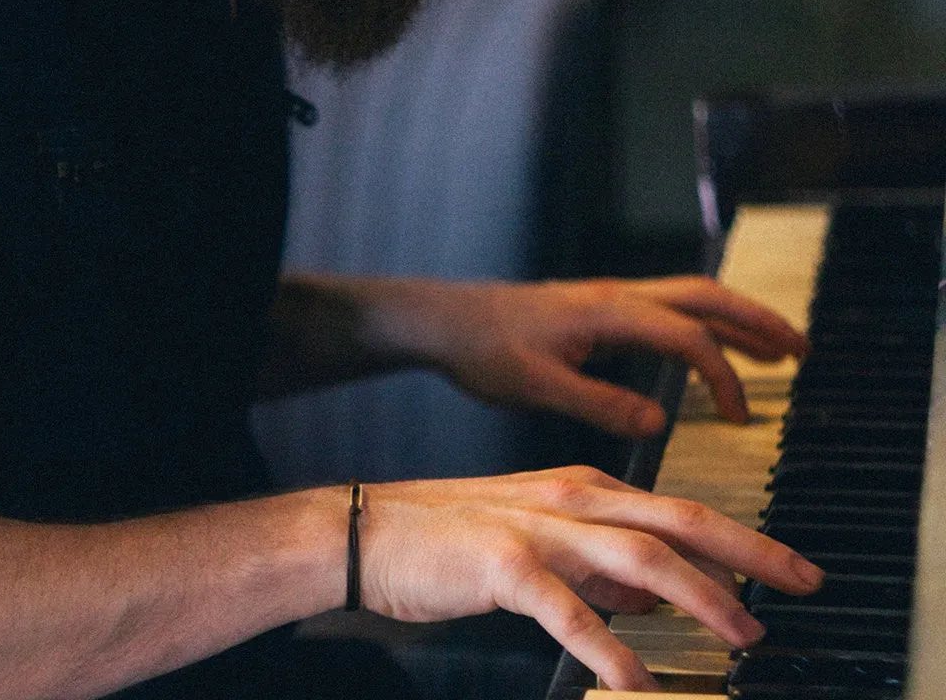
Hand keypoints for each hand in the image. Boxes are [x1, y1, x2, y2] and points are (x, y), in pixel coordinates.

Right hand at [358, 465, 823, 691]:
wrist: (367, 531)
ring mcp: (537, 528)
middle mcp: (569, 499)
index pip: (677, 510)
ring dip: (700, 595)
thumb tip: (656, 594)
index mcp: (581, 490)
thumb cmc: (449, 538)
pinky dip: (610, 646)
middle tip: (802, 582)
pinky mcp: (502, 566)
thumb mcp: (537, 539)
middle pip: (678, 521)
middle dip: (749, 551)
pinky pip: (568, 610)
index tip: (786, 567)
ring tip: (742, 633)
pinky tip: (635, 680)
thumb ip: (598, 565)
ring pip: (639, 557)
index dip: (740, 538)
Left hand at [409, 276, 808, 436]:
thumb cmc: (481, 350)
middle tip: (802, 350)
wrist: (443, 320)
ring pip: (688, 298)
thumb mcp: (536, 386)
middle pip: (706, 297)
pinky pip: (664, 308)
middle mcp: (615, 296)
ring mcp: (607, 298)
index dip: (724, 377)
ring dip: (735, 320)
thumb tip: (661, 420)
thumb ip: (598, 404)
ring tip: (777, 349)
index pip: (688, 338)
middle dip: (758, 322)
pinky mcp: (595, 308)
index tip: (742, 419)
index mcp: (607, 313)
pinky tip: (707, 349)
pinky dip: (700, 325)